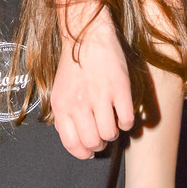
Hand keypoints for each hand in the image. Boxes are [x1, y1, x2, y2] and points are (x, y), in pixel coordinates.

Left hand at [51, 8, 133, 158]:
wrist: (86, 35)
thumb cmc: (74, 63)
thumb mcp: (59, 91)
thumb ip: (64, 115)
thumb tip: (73, 138)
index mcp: (62, 106)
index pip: (71, 143)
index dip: (82, 152)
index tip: (88, 151)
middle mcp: (79, 104)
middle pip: (92, 142)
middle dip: (99, 144)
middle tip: (102, 136)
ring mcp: (100, 97)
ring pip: (109, 134)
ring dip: (113, 134)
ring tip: (112, 123)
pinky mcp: (119, 89)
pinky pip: (126, 120)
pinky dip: (126, 123)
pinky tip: (123, 114)